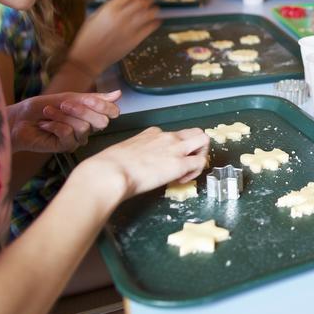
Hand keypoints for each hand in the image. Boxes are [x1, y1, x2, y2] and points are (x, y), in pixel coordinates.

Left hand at [7, 90, 121, 152]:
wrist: (18, 120)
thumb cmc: (40, 108)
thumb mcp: (67, 97)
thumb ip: (91, 98)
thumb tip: (118, 94)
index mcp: (90, 113)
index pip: (111, 112)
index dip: (104, 106)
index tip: (89, 100)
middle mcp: (88, 127)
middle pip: (101, 121)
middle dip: (81, 110)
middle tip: (63, 105)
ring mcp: (77, 138)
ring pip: (83, 127)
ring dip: (62, 117)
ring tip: (47, 113)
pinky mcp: (66, 147)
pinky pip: (69, 134)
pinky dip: (55, 126)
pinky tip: (44, 125)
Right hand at [68, 0, 159, 75]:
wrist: (88, 58)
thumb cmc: (87, 37)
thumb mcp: (94, 17)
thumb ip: (109, 9)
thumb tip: (123, 3)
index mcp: (109, 9)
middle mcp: (121, 16)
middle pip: (142, 3)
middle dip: (148, 0)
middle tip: (151, 0)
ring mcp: (129, 29)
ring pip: (148, 14)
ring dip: (154, 10)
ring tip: (156, 10)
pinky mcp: (134, 40)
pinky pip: (149, 28)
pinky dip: (155, 23)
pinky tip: (156, 22)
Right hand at [81, 126, 210, 200]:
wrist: (110, 172)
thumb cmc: (109, 166)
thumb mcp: (125, 151)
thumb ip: (136, 154)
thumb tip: (134, 163)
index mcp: (152, 133)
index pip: (173, 135)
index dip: (174, 148)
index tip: (166, 161)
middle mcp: (167, 137)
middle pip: (195, 133)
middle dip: (197, 147)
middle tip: (188, 162)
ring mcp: (176, 148)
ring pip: (204, 140)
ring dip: (201, 155)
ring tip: (188, 170)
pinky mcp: (180, 163)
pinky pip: (200, 163)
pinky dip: (196, 172)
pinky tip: (181, 180)